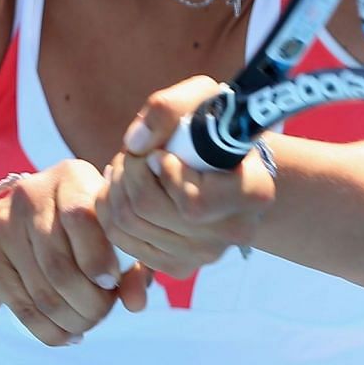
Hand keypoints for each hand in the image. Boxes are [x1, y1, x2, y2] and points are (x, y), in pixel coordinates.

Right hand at [0, 159, 150, 344]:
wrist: (16, 222)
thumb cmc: (83, 229)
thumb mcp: (112, 234)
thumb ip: (135, 264)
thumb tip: (136, 303)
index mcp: (70, 177)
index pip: (80, 217)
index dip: (98, 258)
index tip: (112, 282)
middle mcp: (30, 194)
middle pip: (60, 266)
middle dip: (90, 304)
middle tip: (103, 313)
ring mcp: (2, 225)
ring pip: (43, 293)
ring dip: (73, 321)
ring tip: (87, 324)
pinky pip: (23, 308)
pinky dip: (51, 331)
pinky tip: (67, 334)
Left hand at [95, 76, 275, 277]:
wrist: (224, 164)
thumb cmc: (214, 126)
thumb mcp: (201, 97)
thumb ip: (169, 107)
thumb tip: (135, 144)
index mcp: (253, 193)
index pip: (192, 203)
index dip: (163, 172)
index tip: (160, 152)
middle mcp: (234, 231)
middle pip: (148, 210)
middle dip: (128, 171)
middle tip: (134, 154)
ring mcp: (206, 255)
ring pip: (129, 224)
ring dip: (116, 186)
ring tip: (128, 167)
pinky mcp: (178, 267)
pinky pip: (121, 240)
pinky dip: (110, 209)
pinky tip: (123, 189)